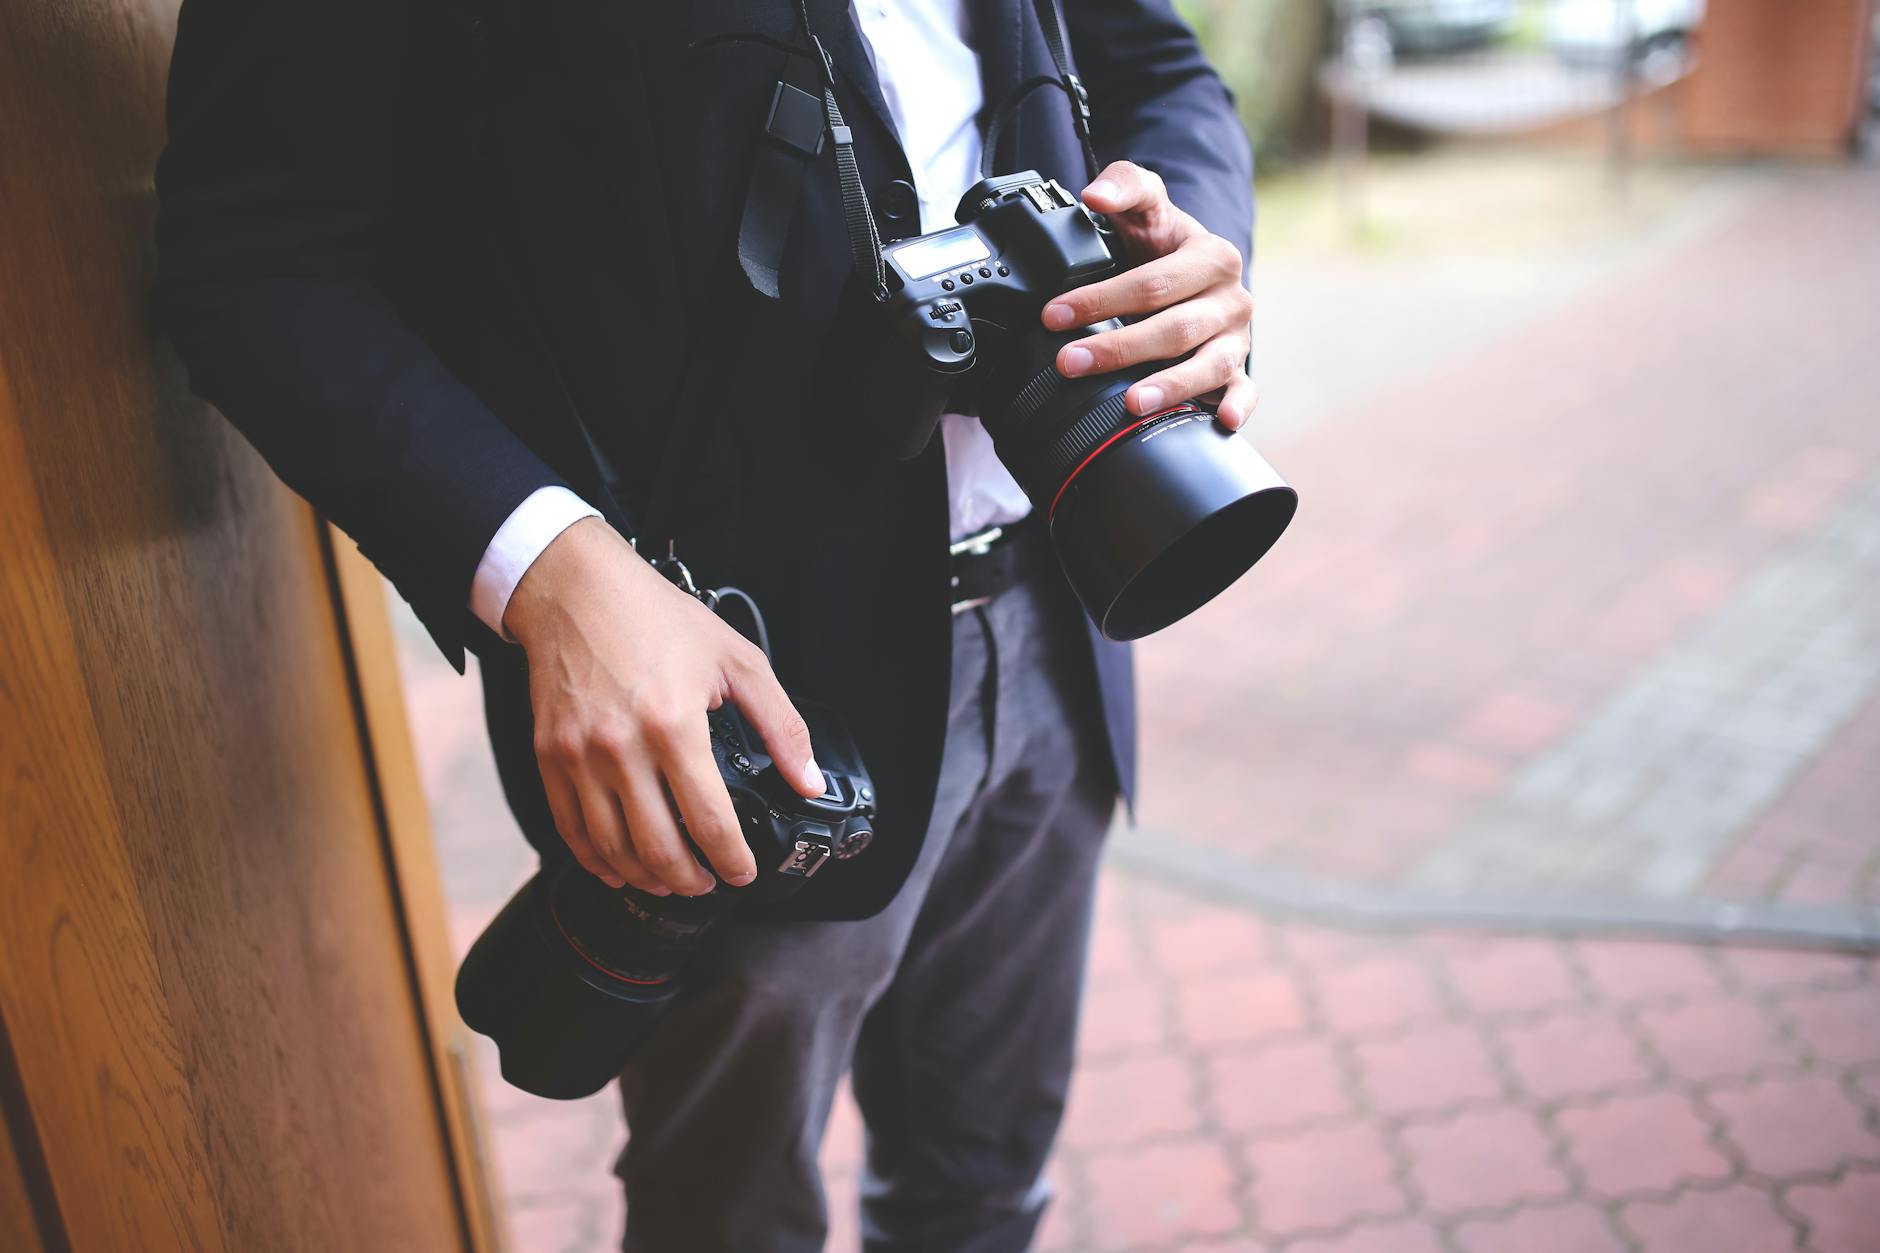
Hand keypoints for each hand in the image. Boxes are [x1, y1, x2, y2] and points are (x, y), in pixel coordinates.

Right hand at [503, 518, 823, 895]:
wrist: (576, 590)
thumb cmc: (655, 617)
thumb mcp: (737, 660)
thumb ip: (780, 725)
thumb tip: (808, 780)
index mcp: (673, 724)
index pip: (709, 821)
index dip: (731, 860)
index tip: (743, 872)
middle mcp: (621, 748)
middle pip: (659, 847)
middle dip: (692, 880)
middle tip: (710, 883)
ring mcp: (578, 756)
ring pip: (613, 849)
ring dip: (647, 878)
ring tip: (673, 881)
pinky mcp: (548, 757)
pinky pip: (570, 830)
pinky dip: (596, 861)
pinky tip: (619, 869)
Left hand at [1041, 160, 1257, 430]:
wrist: (1196, 271)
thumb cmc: (1164, 243)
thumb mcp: (1147, 206)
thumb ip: (1124, 185)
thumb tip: (1094, 194)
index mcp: (1212, 258)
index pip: (1152, 283)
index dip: (1101, 299)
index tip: (1055, 315)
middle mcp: (1231, 299)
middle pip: (1173, 329)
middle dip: (1118, 348)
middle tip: (1070, 362)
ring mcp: (1236, 338)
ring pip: (1207, 365)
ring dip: (1170, 386)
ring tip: (1132, 403)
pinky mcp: (1238, 369)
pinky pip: (1244, 390)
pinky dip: (1236, 405)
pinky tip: (1221, 421)